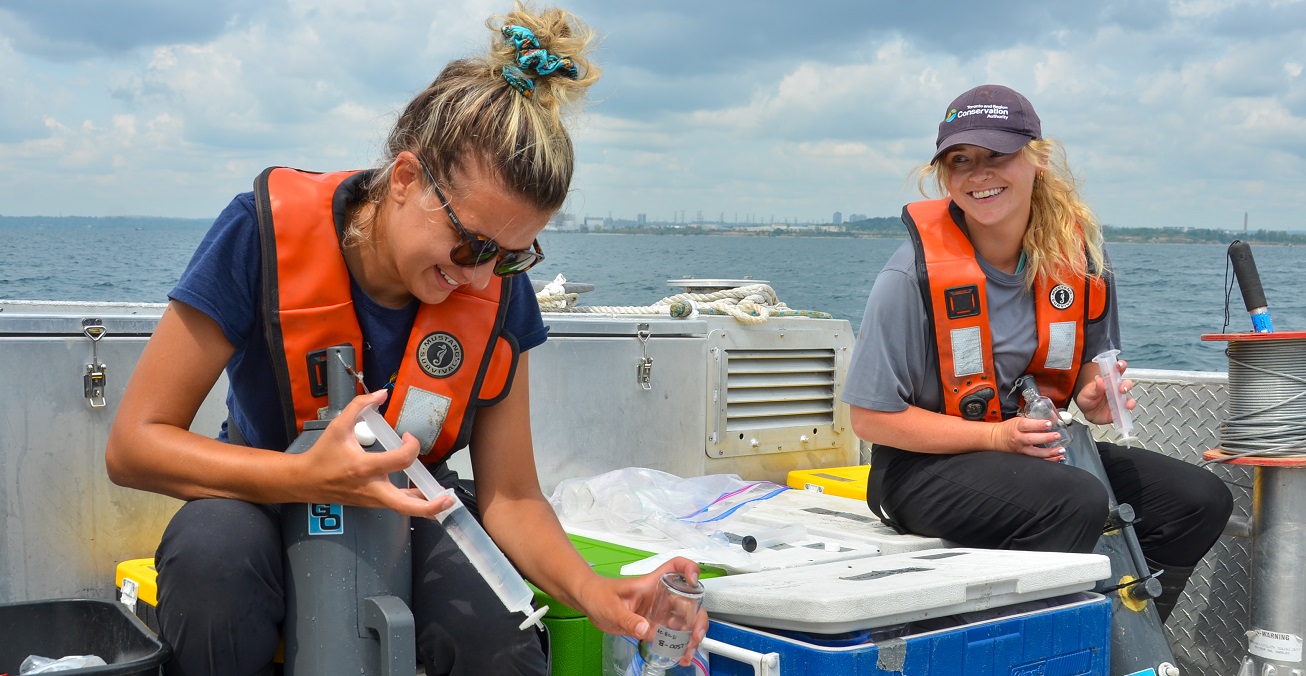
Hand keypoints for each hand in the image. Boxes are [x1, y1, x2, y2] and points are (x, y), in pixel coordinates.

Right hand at [290, 389, 450, 518]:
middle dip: (429, 506)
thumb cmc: (323, 455)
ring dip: (425, 507)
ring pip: (402, 509)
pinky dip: (412, 502)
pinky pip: (396, 506)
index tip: (408, 437)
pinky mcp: (372, 504)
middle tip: (447, 500)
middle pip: (404, 505)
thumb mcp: (338, 426)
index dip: (412, 446)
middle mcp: (371, 488)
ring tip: (444, 501)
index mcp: (364, 468)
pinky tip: (425, 495)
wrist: (305, 481)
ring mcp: (372, 500)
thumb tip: (382, 393)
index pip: (400, 460)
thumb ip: (359, 406)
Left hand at [578, 557, 708, 667]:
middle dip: (698, 618)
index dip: (688, 569)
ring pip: (684, 620)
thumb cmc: (598, 594)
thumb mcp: (611, 607)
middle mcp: (659, 596)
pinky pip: (671, 634)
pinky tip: (679, 654)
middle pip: (688, 601)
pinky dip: (678, 644)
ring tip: (687, 651)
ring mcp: (658, 611)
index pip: (675, 567)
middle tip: (695, 636)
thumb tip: (645, 630)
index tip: (693, 580)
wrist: (588, 603)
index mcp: (651, 584)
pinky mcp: (653, 624)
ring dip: (690, 636)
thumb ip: (628, 619)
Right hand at [990, 416, 1066, 460]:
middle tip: (1058, 436)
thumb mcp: (1018, 421)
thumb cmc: (1008, 429)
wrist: (996, 439)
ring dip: (1050, 452)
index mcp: (1017, 427)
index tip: (1049, 423)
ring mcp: (1021, 449)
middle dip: (1046, 438)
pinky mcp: (1023, 457)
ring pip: (1036, 453)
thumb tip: (1051, 419)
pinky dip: (1048, 460)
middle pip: (1032, 439)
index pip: (1027, 425)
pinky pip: (1037, 460)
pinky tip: (1057, 457)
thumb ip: (1032, 421)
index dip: (1038, 424)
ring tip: (1061, 450)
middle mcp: (1018, 439)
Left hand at [1075, 359, 1135, 425]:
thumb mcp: (1087, 393)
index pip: (1117, 370)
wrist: (1086, 411)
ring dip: (1130, 401)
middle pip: (1126, 384)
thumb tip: (1100, 380)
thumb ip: (1094, 388)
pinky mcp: (1120, 410)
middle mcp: (1116, 389)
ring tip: (1127, 404)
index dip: (1120, 366)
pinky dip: (1127, 411)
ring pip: (1129, 398)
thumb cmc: (1088, 398)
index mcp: (1108, 380)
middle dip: (1126, 385)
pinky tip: (1125, 411)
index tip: (1119, 365)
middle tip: (1122, 388)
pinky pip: (1126, 410)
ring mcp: (1119, 400)